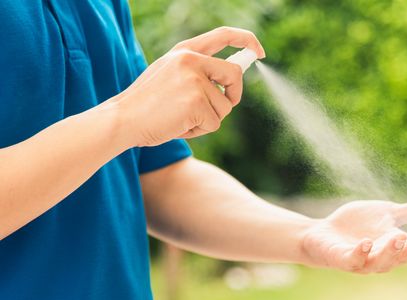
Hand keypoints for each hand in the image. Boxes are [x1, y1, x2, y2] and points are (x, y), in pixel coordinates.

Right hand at [107, 27, 264, 145]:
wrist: (122, 119)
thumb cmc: (146, 104)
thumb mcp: (170, 75)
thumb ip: (196, 73)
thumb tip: (230, 83)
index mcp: (185, 51)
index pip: (223, 35)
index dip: (246, 40)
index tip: (259, 51)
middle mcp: (192, 60)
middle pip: (235, 75)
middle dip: (233, 95)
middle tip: (224, 104)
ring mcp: (195, 81)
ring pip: (224, 107)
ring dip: (208, 119)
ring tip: (181, 118)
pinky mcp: (196, 103)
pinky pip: (214, 123)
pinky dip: (200, 131)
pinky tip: (179, 126)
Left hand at [299, 198, 406, 272]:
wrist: (322, 232)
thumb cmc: (356, 225)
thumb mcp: (388, 213)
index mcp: (394, 247)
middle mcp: (381, 258)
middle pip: (402, 257)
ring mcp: (361, 260)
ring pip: (380, 261)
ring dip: (391, 250)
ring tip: (400, 236)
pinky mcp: (341, 259)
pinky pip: (353, 260)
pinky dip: (360, 252)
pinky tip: (366, 242)